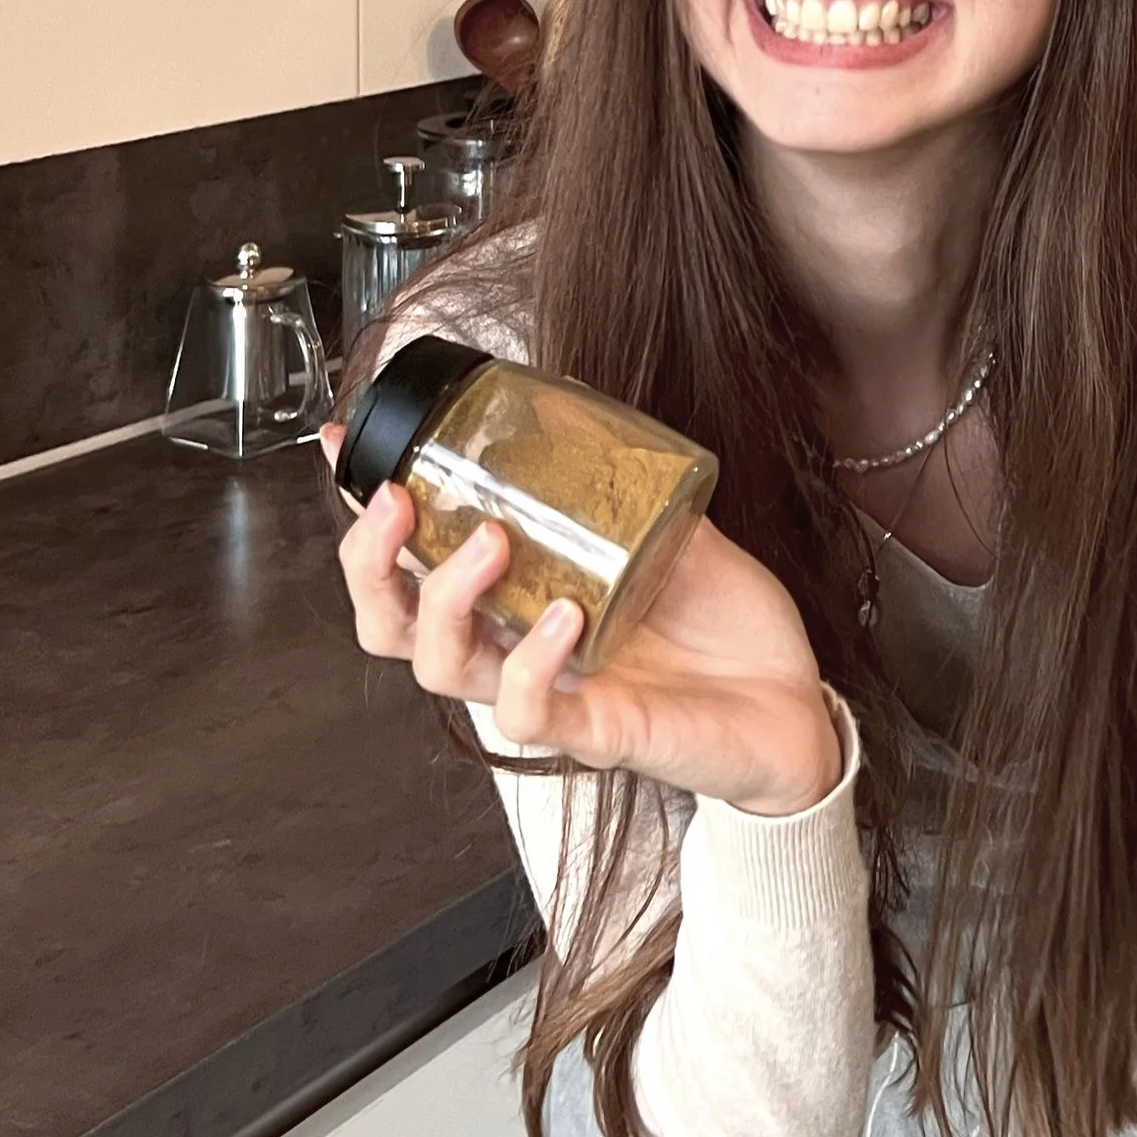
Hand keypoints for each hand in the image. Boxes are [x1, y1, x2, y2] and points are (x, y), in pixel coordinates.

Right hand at [326, 427, 842, 816]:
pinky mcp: (593, 731)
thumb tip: (577, 406)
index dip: (365, 515)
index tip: (340, 446)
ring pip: (443, 668)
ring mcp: (550, 693)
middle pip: (394, 625)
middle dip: (371, 563)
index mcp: (519, 598)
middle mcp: (515, 648)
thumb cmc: (727, 628)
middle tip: (393, 500)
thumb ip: (624, 484)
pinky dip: (535, 663)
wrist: (797, 706)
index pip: (414, 563)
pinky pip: (531, 712)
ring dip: (449, 598)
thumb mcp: (670, 531)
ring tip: (489, 541)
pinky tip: (562, 618)